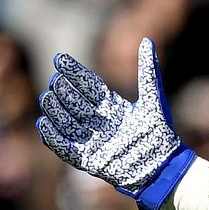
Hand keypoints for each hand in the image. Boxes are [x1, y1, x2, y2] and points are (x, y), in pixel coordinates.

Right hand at [36, 37, 194, 209]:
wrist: (165, 168)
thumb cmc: (160, 135)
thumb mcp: (154, 102)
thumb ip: (148, 73)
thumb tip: (147, 41)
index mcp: (110, 106)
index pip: (87, 85)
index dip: (74, 72)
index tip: (60, 59)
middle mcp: (97, 121)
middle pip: (75, 102)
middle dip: (64, 91)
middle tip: (57, 81)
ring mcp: (91, 140)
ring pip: (66, 122)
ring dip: (55, 110)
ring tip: (48, 97)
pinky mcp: (87, 159)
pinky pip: (64, 148)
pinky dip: (53, 137)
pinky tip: (43, 124)